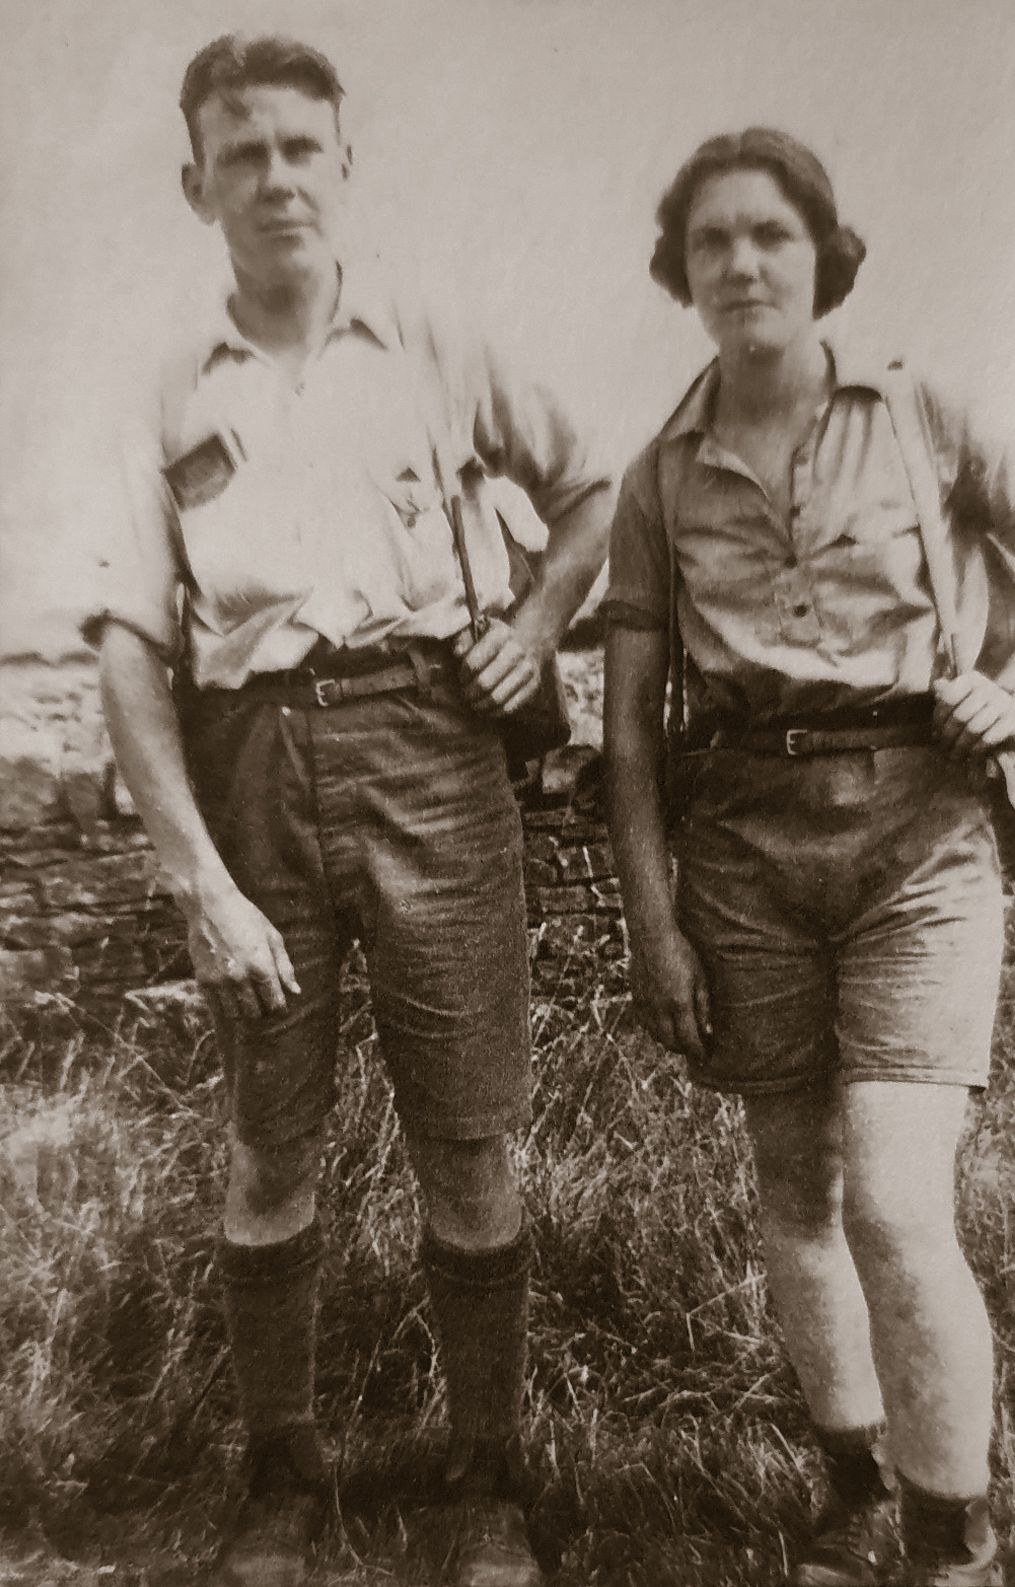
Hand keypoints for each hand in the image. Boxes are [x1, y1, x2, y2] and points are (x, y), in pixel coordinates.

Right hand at [183, 882, 299, 1021]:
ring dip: (242, 1012)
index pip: (275, 1004)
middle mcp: (241, 978)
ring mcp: (220, 981)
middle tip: (261, 1002)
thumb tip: (295, 991)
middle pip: (255, 1013)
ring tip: (245, 1001)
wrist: (210, 905)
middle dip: (261, 1011)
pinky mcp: (203, 981)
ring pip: (235, 1015)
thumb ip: (285, 966)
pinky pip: (215, 1008)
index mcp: (263, 967)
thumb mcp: (272, 937)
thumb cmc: (246, 917)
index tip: (277, 1003)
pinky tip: (229, 1001)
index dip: (279, 1007)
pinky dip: (224, 1010)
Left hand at [451, 619, 543, 715]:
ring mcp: (527, 669)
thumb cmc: (494, 641)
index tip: (461, 677)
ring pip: (497, 697)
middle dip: (470, 692)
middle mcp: (517, 650)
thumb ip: (463, 639)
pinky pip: (511, 706)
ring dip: (481, 704)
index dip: (463, 675)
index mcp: (500, 634)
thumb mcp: (476, 632)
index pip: (473, 663)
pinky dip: (496, 712)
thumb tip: (458, 653)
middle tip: (465, 694)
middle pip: (485, 683)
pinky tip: (487, 710)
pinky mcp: (534, 685)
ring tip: (474, 703)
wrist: (528, 644)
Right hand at [629, 922, 711, 1061]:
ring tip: (679, 1038)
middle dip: (683, 1049)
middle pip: (670, 1042)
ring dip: (668, 1041)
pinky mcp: (635, 997)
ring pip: (655, 1035)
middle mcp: (659, 1009)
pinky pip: (644, 1023)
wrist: (651, 936)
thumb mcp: (700, 977)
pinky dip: (654, 1030)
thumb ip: (704, 1006)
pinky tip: (663, 1024)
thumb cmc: (681, 953)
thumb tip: (708, 1032)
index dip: (697, 1052)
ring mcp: (645, 1004)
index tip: (705, 1057)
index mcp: (679, 1004)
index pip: (689, 1040)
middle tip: (693, 1048)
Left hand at [932, 673, 1014, 759]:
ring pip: (974, 728)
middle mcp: (988, 687)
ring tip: (955, 755)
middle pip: (960, 715)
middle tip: (943, 749)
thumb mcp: (962, 700)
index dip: (939, 717)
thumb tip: (936, 685)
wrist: (1010, 721)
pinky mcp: (1013, 720)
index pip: (948, 696)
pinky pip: (989, 737)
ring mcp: (1003, 702)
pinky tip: (972, 756)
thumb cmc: (979, 710)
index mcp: (972, 680)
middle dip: (949, 735)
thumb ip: (948, 693)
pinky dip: (978, 749)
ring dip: (961, 745)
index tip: (935, 732)